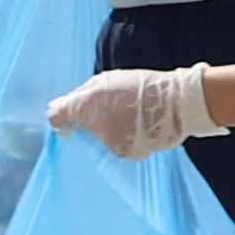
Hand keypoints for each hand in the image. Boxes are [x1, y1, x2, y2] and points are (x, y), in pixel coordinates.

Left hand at [46, 66, 220, 160]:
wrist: (178, 102)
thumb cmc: (144, 87)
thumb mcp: (107, 80)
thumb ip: (81, 95)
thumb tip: (59, 110)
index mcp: (84, 106)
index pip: (56, 118)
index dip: (61, 119)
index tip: (68, 121)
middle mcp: (92, 128)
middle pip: (84, 129)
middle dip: (94, 121)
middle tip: (116, 109)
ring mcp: (110, 143)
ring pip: (103, 139)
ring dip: (113, 131)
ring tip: (134, 117)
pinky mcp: (127, 153)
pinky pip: (121, 147)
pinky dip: (128, 139)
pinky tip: (142, 128)